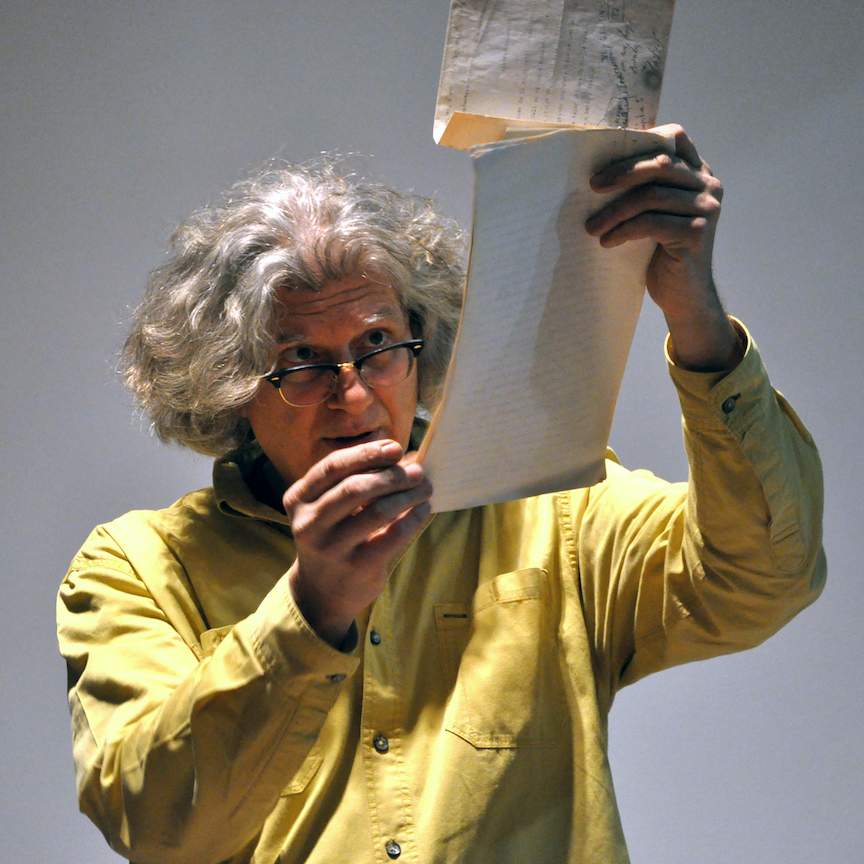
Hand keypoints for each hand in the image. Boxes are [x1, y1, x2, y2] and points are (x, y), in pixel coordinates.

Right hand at [282, 439, 431, 646]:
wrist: (321, 592)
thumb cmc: (333, 536)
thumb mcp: (330, 508)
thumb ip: (356, 480)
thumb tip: (406, 457)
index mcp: (298, 499)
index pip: (332, 467)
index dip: (366, 453)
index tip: (394, 447)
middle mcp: (309, 523)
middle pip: (355, 487)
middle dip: (392, 475)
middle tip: (417, 472)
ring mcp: (331, 548)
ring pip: (378, 511)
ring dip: (408, 495)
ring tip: (425, 488)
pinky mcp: (357, 567)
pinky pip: (394, 536)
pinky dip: (414, 518)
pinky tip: (424, 510)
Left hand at [585, 124, 739, 371]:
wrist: (684, 296)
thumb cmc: (663, 253)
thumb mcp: (656, 214)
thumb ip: (647, 188)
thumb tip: (601, 170)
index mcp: (700, 173)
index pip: (676, 138)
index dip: (643, 140)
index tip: (610, 155)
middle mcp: (709, 186)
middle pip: (660, 165)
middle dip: (621, 174)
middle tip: (592, 186)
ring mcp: (706, 209)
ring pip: (651, 196)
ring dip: (614, 211)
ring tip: (591, 227)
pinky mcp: (696, 233)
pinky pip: (650, 223)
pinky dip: (623, 231)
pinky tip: (606, 242)